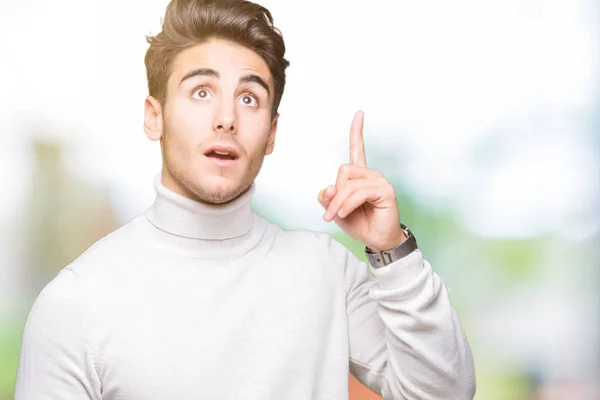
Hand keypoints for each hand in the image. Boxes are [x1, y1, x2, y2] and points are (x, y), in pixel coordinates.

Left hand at [317, 111, 405, 251]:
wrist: (376, 240)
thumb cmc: (358, 223)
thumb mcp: (335, 210)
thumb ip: (328, 197)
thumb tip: (328, 188)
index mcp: (359, 175)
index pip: (357, 149)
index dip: (357, 131)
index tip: (359, 113)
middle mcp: (370, 174)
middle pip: (343, 170)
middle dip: (334, 193)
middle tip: (330, 212)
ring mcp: (379, 180)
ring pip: (348, 183)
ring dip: (338, 202)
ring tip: (335, 216)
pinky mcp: (385, 190)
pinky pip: (358, 192)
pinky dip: (347, 204)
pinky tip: (344, 214)